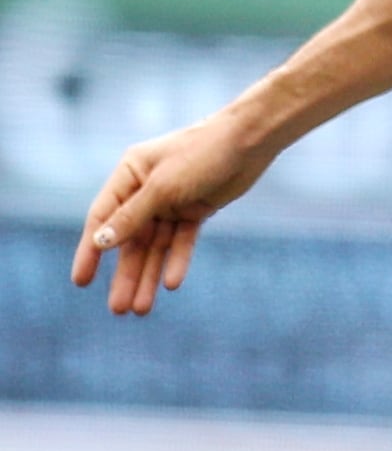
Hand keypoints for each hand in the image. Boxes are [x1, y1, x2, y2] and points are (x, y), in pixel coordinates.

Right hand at [70, 114, 275, 313]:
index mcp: (131, 173)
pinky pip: (180, 240)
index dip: (90, 250)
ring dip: (148, 275)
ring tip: (140, 309)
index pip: (103, 216)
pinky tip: (171, 283)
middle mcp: (147, 188)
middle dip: (126, 273)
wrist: (250, 140)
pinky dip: (176, 260)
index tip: (81, 281)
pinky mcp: (195, 209)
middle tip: (118, 310)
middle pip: (131, 239)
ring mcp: (172, 200)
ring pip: (156, 245)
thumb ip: (132, 216)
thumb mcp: (163, 187)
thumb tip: (100, 242)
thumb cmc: (203, 152)